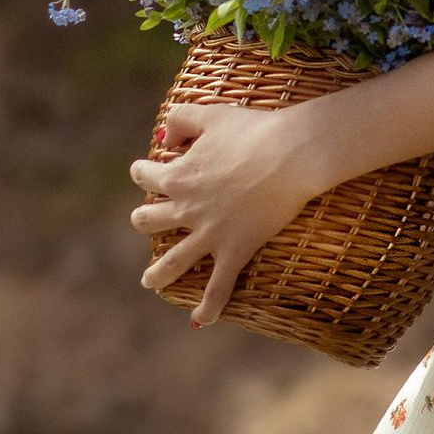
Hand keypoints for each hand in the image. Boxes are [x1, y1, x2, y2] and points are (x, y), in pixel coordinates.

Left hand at [127, 95, 328, 328]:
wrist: (290, 154)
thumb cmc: (254, 129)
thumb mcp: (210, 113)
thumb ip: (180, 120)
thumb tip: (162, 139)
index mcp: (177, 175)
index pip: (144, 176)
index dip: (143, 172)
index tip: (148, 170)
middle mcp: (186, 208)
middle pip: (147, 221)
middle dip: (144, 221)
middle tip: (149, 222)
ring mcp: (209, 234)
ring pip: (171, 262)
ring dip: (156, 273)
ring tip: (150, 281)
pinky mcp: (234, 251)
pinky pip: (217, 287)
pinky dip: (207, 307)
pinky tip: (199, 320)